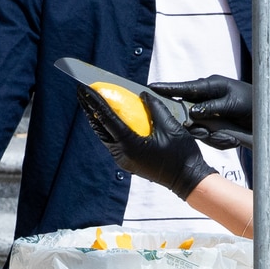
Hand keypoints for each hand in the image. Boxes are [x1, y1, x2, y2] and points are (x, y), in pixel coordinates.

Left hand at [77, 86, 214, 199]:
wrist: (187, 180)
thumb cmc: (181, 154)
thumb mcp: (170, 126)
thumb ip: (155, 108)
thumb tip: (142, 95)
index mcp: (130, 145)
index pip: (108, 119)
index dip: (95, 102)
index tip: (85, 89)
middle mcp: (122, 154)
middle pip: (100, 128)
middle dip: (90, 109)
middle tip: (81, 92)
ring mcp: (124, 160)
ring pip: (104, 136)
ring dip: (97, 119)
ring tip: (89, 102)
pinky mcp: (128, 162)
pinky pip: (113, 142)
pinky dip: (108, 128)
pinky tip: (107, 118)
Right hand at [150, 75, 269, 151]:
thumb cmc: (254, 104)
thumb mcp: (233, 103)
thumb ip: (212, 106)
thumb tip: (192, 112)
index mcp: (211, 86)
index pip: (186, 88)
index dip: (168, 89)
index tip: (151, 88)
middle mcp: (207, 99)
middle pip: (187, 111)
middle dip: (194, 124)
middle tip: (207, 130)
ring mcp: (210, 115)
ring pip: (198, 128)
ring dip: (212, 135)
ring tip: (229, 137)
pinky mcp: (214, 128)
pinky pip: (209, 136)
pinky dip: (219, 140)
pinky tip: (231, 139)